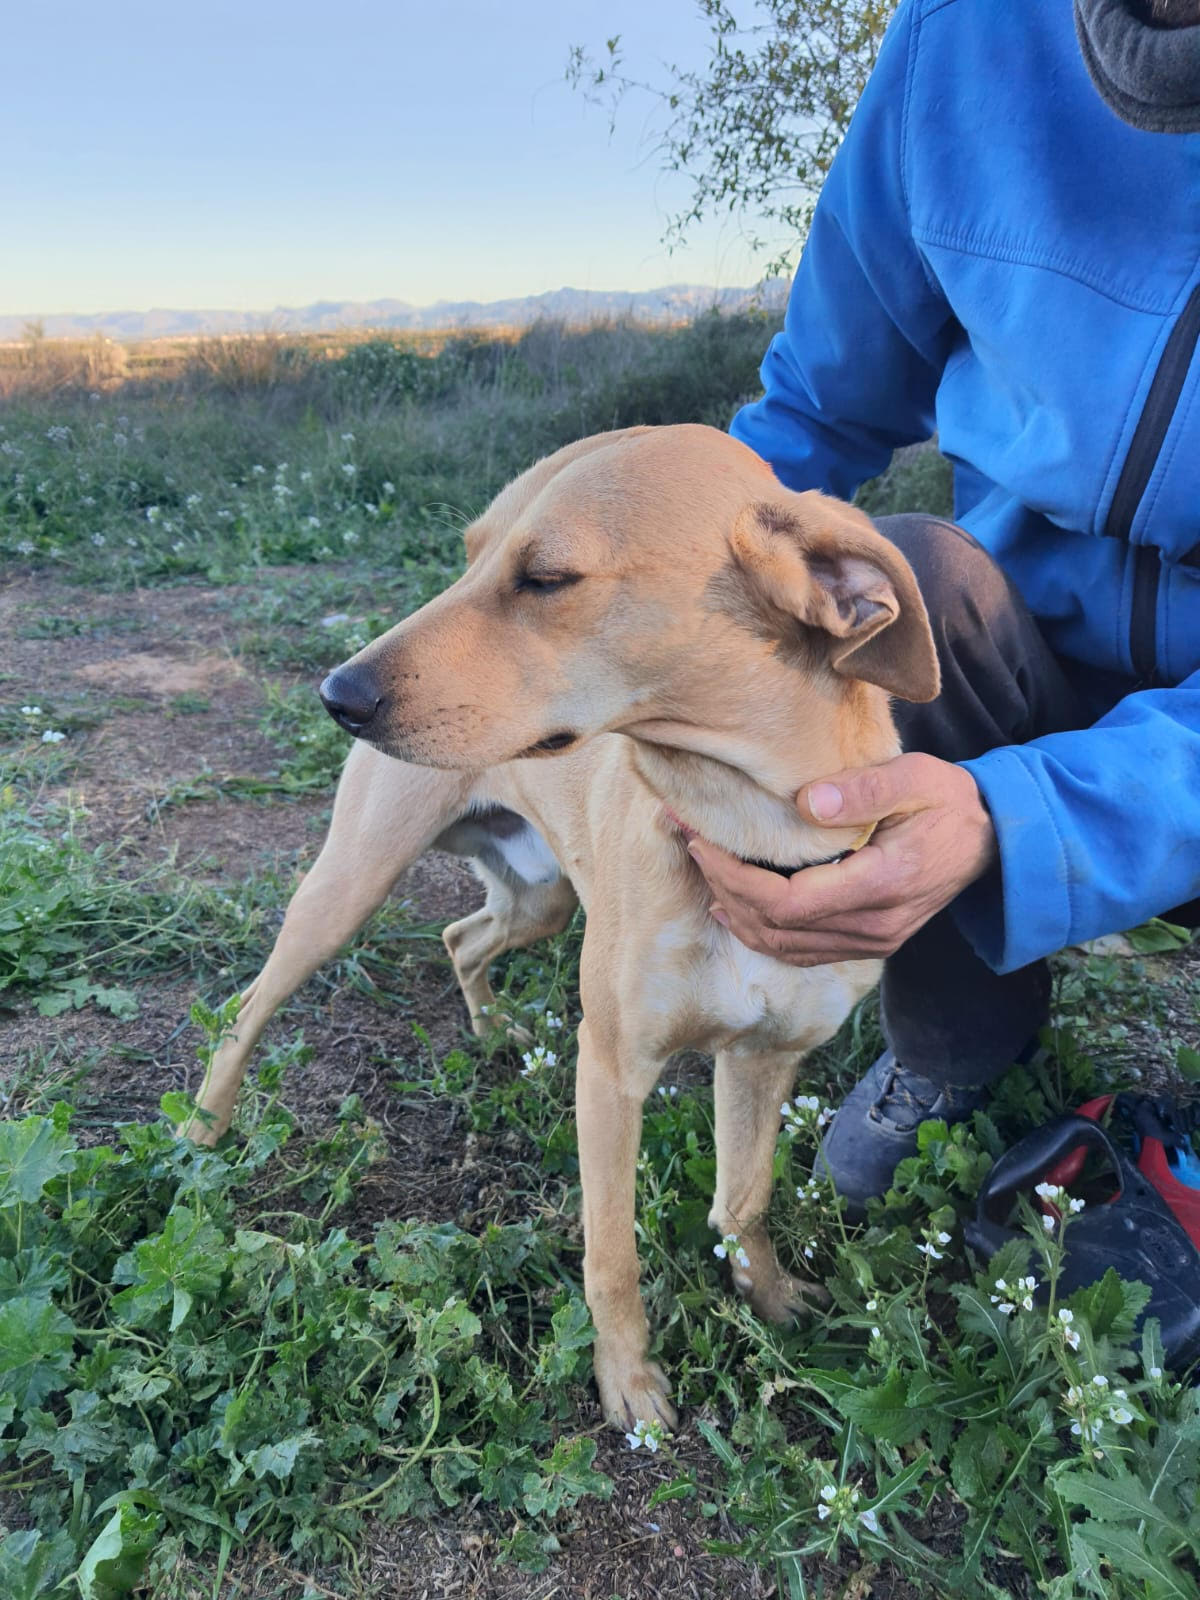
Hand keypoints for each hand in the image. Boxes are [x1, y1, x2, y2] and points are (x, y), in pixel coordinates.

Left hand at [686, 753, 996, 965]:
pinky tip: (734, 905)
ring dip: (736, 913)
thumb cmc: (949, 801)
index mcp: (883, 884)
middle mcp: (874, 926)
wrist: (993, 841)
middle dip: (724, 887)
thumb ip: (863, 790)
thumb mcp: (916, 777)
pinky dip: (761, 931)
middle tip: (691, 844)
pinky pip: (800, 951)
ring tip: (704, 870)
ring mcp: (871, 942)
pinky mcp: (868, 943)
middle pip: (776, 927)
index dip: (735, 878)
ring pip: (783, 946)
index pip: (788, 901)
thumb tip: (805, 802)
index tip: (701, 841)